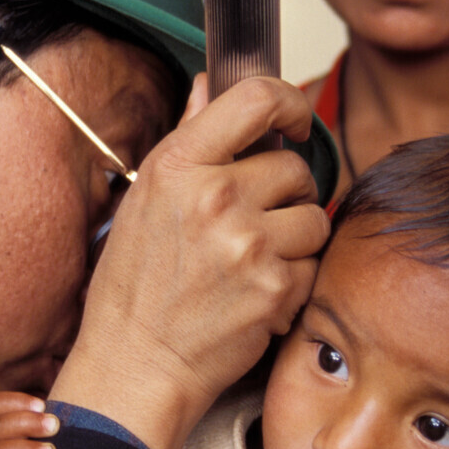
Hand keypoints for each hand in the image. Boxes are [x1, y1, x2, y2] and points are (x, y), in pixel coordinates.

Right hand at [52, 75, 331, 448]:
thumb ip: (188, 137)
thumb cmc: (133, 287)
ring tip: (252, 261)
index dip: (290, 103)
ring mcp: (249, 244)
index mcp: (178, 165)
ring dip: (295, 238)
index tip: (294, 121)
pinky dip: (293, 281)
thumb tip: (209, 84)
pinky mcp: (276, 288)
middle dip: (285, 194)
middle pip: (295, 167)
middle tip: (252, 223)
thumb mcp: (144, 198)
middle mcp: (215, 197)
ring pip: (314, 217)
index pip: (257, 97)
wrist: (136, 365)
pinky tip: (254, 294)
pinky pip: (314, 266)